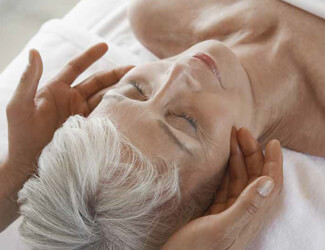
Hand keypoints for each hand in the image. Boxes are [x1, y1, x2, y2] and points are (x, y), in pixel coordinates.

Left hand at [5, 43, 132, 175]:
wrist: (30, 166)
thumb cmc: (21, 136)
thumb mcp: (20, 106)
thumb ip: (28, 80)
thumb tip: (34, 51)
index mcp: (56, 90)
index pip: (76, 67)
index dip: (90, 56)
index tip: (104, 45)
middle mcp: (72, 99)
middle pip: (98, 82)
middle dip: (115, 74)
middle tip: (135, 69)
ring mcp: (82, 114)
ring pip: (105, 98)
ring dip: (120, 91)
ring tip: (139, 87)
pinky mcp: (89, 128)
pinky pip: (106, 115)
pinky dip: (118, 110)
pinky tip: (130, 107)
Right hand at [163, 127, 282, 249]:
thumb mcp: (222, 228)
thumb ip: (247, 207)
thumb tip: (268, 181)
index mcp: (251, 216)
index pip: (270, 184)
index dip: (273, 162)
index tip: (271, 141)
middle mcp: (243, 212)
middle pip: (254, 176)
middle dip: (251, 153)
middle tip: (241, 131)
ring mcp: (229, 211)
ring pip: (238, 178)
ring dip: (237, 158)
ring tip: (230, 138)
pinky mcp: (215, 211)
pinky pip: (224, 185)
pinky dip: (224, 169)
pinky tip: (220, 159)